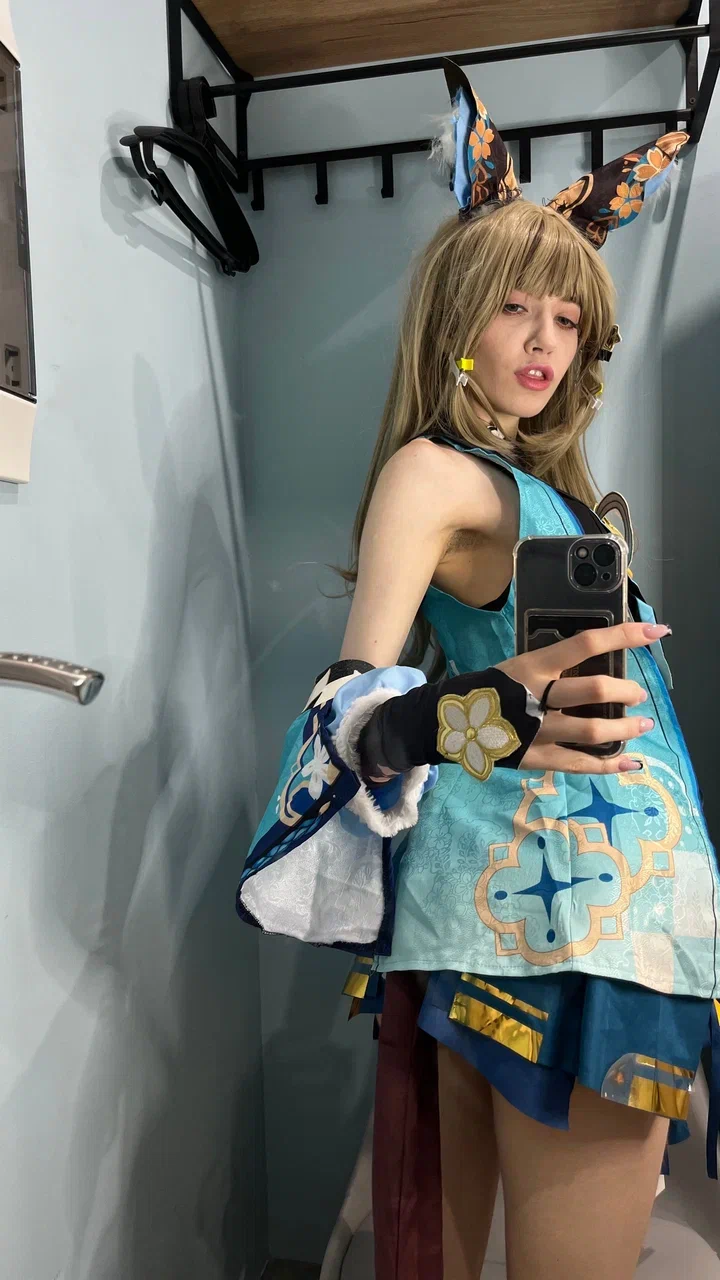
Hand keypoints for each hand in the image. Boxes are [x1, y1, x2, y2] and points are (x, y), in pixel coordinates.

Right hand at [496, 621, 667, 774]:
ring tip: (641, 725)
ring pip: (593, 730)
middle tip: (637, 695)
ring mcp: (538, 731)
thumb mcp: (519, 666)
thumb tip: (597, 665)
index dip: (624, 636)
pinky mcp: (537, 758)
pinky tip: (630, 762)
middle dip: (627, 692)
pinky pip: (581, 763)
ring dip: (625, 728)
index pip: (586, 644)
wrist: (452, 723)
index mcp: (534, 667)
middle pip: (595, 690)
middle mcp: (538, 697)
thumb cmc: (491, 688)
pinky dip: (609, 765)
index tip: (656, 632)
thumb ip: (554, 667)